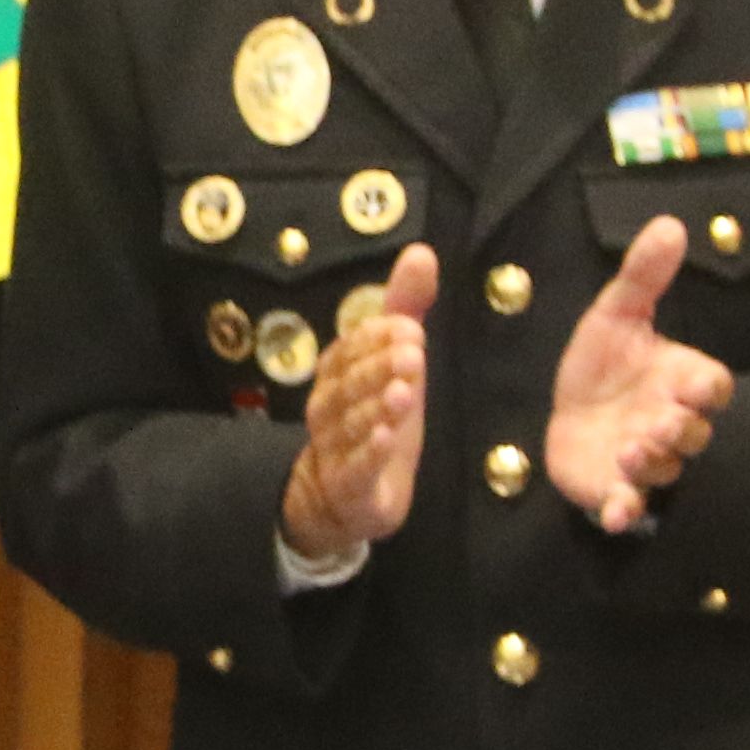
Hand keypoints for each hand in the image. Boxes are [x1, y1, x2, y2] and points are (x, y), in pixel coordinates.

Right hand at [279, 245, 435, 567]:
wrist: (342, 497)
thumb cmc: (373, 417)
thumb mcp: (393, 361)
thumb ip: (404, 308)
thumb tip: (421, 251)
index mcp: (336, 373)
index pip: (349, 348)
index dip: (376, 338)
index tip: (409, 326)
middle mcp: (328, 406)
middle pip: (348, 383)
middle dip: (379, 367)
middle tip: (413, 353)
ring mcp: (334, 448)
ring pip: (351, 424)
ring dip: (376, 407)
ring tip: (404, 393)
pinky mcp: (349, 485)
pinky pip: (355, 467)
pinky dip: (371, 452)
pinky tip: (389, 437)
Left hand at [543, 212, 732, 533]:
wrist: (563, 410)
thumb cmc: (600, 363)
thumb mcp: (616, 313)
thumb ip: (643, 275)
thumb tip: (669, 223)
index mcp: (679, 380)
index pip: (714, 387)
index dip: (708, 388)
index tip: (693, 384)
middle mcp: (671, 423)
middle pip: (695, 432)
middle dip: (680, 429)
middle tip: (658, 423)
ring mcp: (646, 460)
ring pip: (665, 468)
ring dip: (651, 462)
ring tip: (629, 449)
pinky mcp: (617, 489)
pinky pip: (631, 505)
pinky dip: (625, 511)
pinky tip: (615, 512)